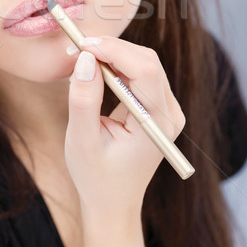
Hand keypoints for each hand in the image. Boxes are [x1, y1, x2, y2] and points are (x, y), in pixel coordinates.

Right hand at [64, 36, 185, 215]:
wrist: (112, 202)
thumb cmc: (96, 177)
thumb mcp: (82, 141)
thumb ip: (83, 99)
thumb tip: (85, 59)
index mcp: (157, 124)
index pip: (144, 70)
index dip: (113, 50)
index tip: (81, 44)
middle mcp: (170, 113)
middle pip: (146, 60)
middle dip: (111, 48)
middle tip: (77, 48)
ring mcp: (167, 109)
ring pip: (143, 62)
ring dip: (112, 53)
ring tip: (82, 57)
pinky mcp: (157, 106)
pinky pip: (140, 72)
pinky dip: (116, 64)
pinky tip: (95, 69)